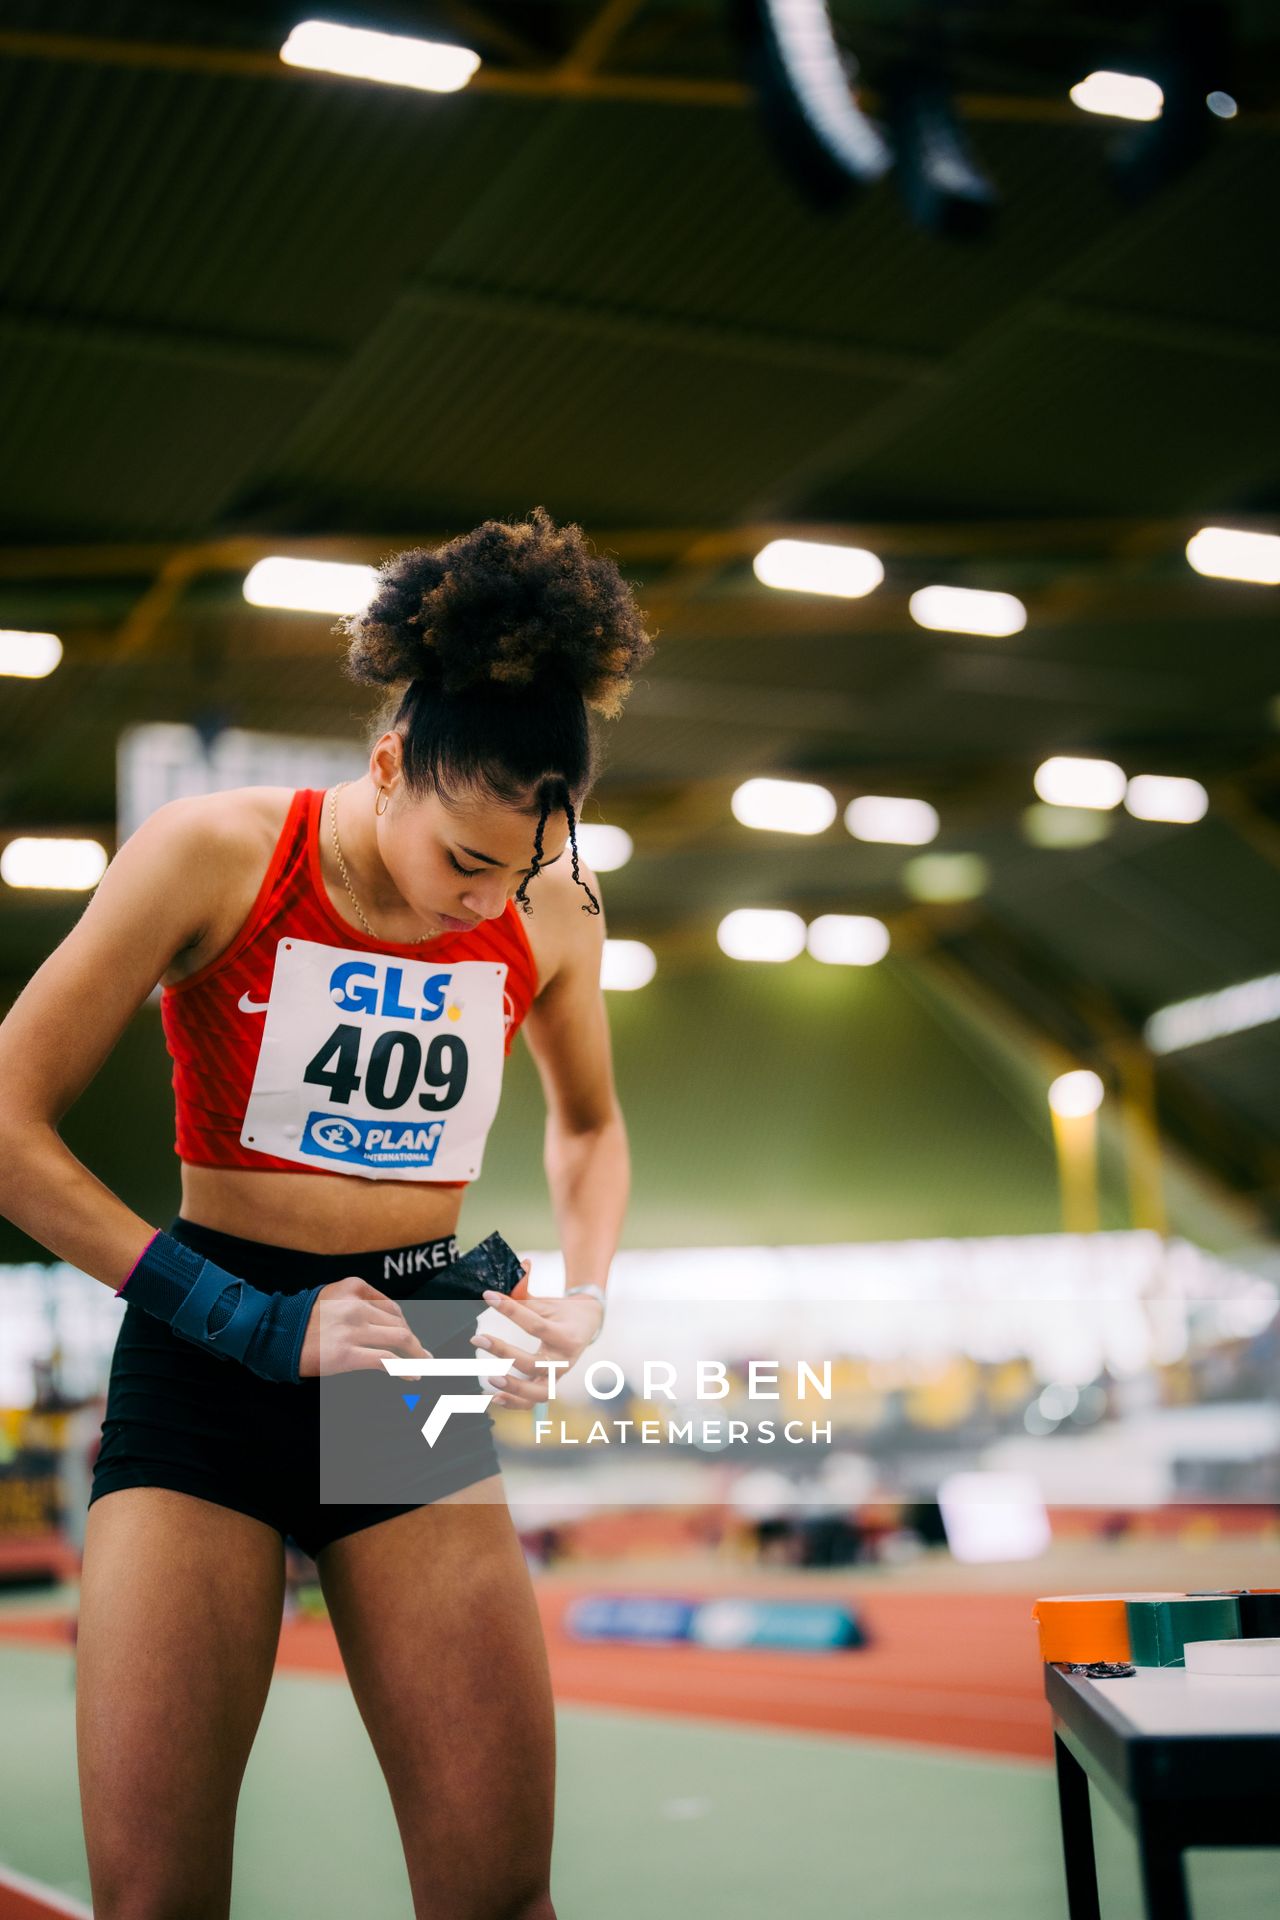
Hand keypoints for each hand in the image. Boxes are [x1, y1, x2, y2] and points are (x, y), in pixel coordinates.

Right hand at [298, 1275, 432, 1378]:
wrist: (271, 1334)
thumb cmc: (299, 1320)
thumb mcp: (329, 1297)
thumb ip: (355, 1302)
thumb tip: (383, 1322)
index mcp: (353, 1288)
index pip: (391, 1307)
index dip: (405, 1325)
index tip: (409, 1337)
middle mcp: (356, 1305)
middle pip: (399, 1323)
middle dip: (413, 1341)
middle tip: (422, 1354)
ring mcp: (352, 1329)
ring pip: (399, 1338)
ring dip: (416, 1353)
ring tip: (423, 1365)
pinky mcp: (346, 1353)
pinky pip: (386, 1360)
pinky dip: (405, 1368)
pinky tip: (413, 1376)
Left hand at [470, 1268, 603, 1409]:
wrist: (587, 1326)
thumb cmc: (562, 1312)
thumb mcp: (547, 1301)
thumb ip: (526, 1291)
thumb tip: (517, 1265)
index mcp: (566, 1335)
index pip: (535, 1324)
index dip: (511, 1309)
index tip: (488, 1296)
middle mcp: (565, 1360)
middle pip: (535, 1363)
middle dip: (504, 1352)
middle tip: (478, 1338)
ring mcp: (558, 1377)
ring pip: (538, 1393)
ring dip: (513, 1388)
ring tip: (489, 1378)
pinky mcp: (549, 1386)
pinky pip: (531, 1403)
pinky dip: (513, 1403)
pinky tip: (492, 1397)